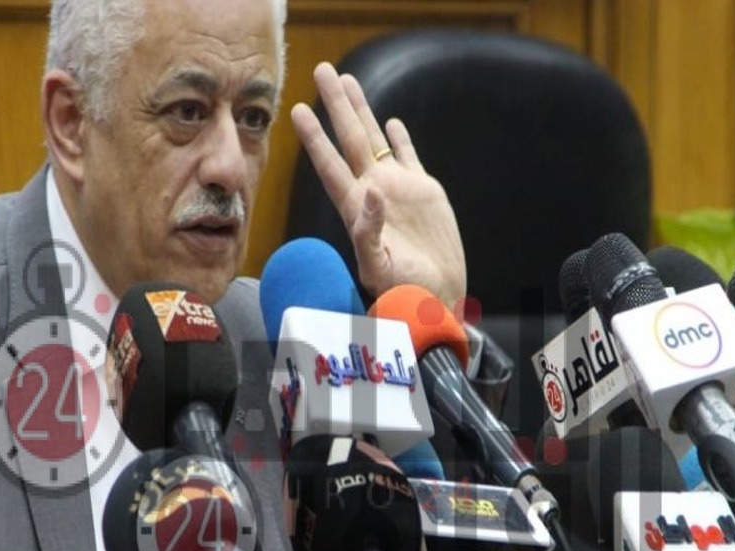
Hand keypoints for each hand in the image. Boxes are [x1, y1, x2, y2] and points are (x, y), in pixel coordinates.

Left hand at [291, 62, 465, 309]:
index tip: (298, 110)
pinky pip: (407, 156)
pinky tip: (392, 122)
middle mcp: (372, 193)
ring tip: (348, 80)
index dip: (315, 138)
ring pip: (374, 140)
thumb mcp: (380, 267)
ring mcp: (397, 190)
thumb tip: (369, 192)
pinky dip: (399, 138)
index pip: (330, 165)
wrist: (436, 297)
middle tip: (321, 70)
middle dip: (335, 106)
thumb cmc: (403, 291)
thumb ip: (368, 233)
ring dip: (361, 111)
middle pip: (348, 140)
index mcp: (356, 209)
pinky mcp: (422, 192)